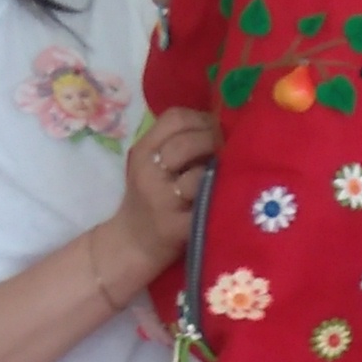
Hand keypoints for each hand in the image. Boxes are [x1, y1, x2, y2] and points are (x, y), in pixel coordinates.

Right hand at [114, 110, 214, 280]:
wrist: (132, 244)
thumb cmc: (150, 199)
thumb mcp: (151, 164)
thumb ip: (176, 142)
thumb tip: (220, 123)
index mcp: (143, 150)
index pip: (174, 118)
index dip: (202, 119)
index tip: (216, 128)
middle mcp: (149, 171)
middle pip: (188, 142)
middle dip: (214, 142)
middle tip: (229, 151)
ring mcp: (162, 200)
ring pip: (200, 175)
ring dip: (219, 173)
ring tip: (226, 175)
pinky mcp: (177, 226)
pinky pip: (206, 205)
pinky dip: (220, 198)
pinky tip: (226, 197)